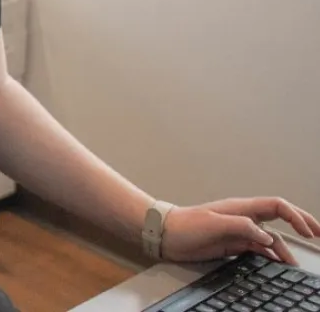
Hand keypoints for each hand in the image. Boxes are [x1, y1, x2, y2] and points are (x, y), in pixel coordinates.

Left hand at [160, 197, 319, 264]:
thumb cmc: (186, 225)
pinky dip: (271, 257)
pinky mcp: (233, 244)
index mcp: (240, 208)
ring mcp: (239, 231)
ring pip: (270, 239)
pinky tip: (277, 266)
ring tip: (295, 266)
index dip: (295, 216)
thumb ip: (242, 227)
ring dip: (285, 250)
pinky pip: (258, 250)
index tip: (309, 232)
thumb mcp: (214, 224)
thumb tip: (267, 237)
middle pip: (278, 219)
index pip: (275, 206)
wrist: (167, 234)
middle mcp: (243, 218)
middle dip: (300, 225)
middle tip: (319, 235)